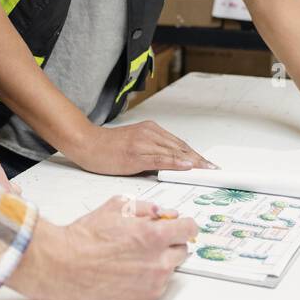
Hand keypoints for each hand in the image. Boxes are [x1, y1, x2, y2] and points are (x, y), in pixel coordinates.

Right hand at [8, 196, 196, 299]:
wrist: (63, 267)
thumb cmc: (84, 238)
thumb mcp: (115, 207)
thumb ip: (145, 208)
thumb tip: (162, 213)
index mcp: (153, 236)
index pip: (189, 229)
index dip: (182, 225)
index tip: (179, 227)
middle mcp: (158, 261)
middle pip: (183, 250)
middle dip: (170, 243)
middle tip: (150, 242)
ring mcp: (153, 283)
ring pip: (171, 268)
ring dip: (160, 261)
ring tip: (133, 258)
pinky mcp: (146, 299)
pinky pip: (159, 285)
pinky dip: (149, 278)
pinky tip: (129, 272)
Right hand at [67, 120, 214, 175]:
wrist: (86, 143)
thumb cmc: (107, 147)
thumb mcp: (134, 145)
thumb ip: (152, 151)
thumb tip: (170, 163)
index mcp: (150, 129)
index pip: (178, 143)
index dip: (195, 154)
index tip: (207, 163)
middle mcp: (149, 133)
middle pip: (180, 147)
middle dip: (198, 159)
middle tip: (213, 168)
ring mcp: (143, 142)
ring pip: (173, 152)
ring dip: (193, 162)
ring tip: (206, 170)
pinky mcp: (135, 154)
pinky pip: (160, 159)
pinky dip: (175, 162)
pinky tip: (187, 166)